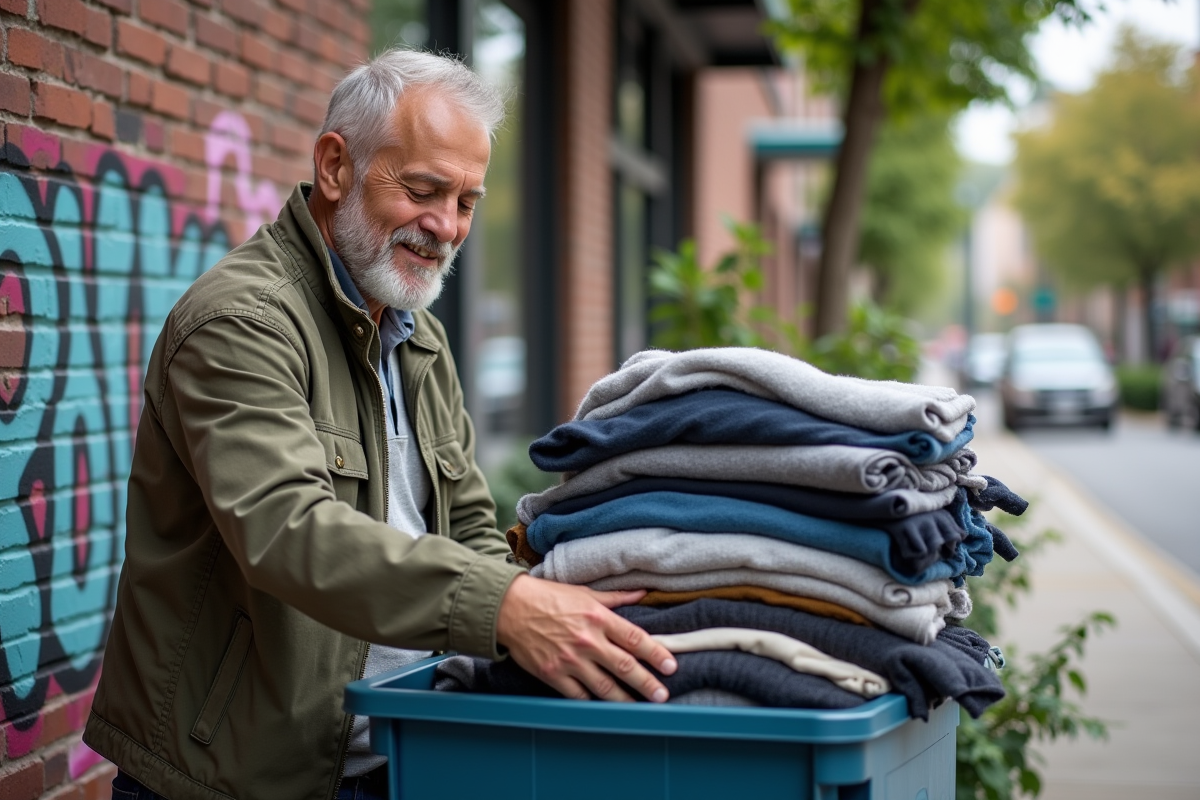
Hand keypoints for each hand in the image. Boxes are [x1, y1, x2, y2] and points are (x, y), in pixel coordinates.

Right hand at [496, 574, 677, 702]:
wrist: (510, 608)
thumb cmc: (548, 596)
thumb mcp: (584, 592)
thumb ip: (615, 598)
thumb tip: (642, 592)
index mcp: (597, 617)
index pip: (634, 638)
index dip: (656, 653)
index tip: (670, 666)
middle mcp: (587, 640)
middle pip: (624, 666)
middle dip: (647, 683)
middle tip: (662, 695)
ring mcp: (570, 660)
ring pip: (604, 686)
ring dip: (625, 699)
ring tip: (640, 707)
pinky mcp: (553, 674)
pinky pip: (578, 695)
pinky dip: (593, 703)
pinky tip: (605, 707)